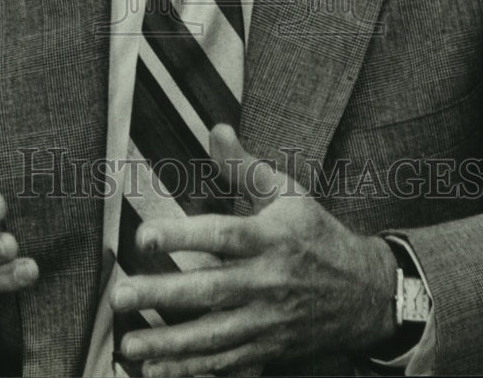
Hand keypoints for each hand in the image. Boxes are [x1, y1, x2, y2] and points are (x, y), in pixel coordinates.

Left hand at [110, 125, 397, 376]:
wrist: (363, 291)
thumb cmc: (316, 234)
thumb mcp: (288, 192)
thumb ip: (245, 165)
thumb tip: (216, 130)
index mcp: (271, 238)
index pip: (222, 236)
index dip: (182, 236)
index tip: (144, 236)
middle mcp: (268, 282)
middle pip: (211, 290)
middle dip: (162, 294)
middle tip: (119, 295)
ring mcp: (267, 321)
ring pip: (213, 336)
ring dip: (169, 343)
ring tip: (129, 343)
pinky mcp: (267, 350)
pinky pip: (225, 364)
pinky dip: (191, 370)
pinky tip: (155, 371)